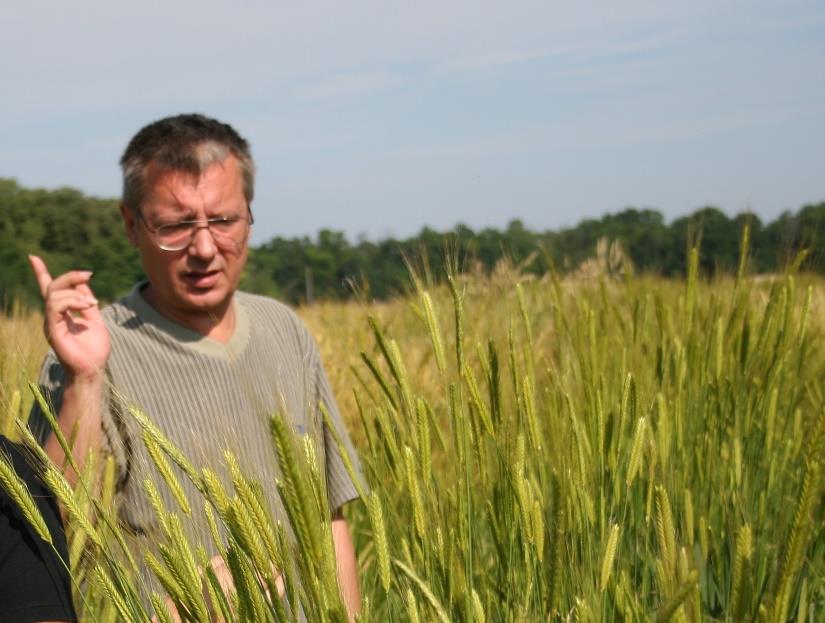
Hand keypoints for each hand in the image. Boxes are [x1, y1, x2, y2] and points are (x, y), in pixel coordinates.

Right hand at [28, 255, 110, 380]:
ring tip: (91, 303)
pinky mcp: (52, 329)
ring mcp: (50, 322)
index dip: (41, 273)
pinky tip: (86, 305)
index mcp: (61, 313)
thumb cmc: (94, 348)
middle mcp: (52, 316)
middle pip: (53, 287)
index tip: (33, 257)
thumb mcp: (94, 318)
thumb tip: (83, 281)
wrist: (93, 369)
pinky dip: (72, 301)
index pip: (48, 289)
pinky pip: (55, 306)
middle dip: (70, 276)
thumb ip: (86, 301)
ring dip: (76, 293)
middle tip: (88, 274)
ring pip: (54, 294)